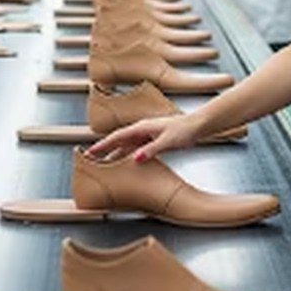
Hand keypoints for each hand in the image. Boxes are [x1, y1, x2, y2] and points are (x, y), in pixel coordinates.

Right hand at [85, 115, 203, 162]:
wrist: (198, 125)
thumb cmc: (185, 129)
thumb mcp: (167, 142)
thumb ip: (151, 150)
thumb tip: (135, 158)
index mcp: (142, 127)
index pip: (117, 136)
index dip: (103, 145)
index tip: (91, 152)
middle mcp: (142, 129)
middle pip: (119, 141)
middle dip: (105, 149)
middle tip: (91, 159)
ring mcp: (148, 134)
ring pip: (127, 145)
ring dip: (116, 154)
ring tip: (105, 165)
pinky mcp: (154, 140)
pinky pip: (136, 148)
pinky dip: (128, 156)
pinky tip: (127, 163)